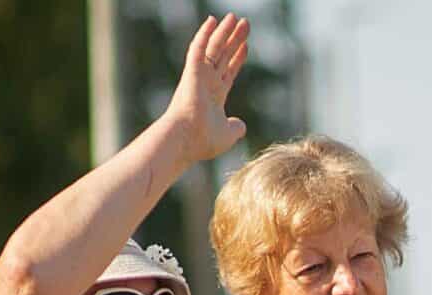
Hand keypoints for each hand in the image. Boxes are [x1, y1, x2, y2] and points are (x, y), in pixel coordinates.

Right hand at [162, 14, 250, 163]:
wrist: (186, 139)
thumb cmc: (203, 140)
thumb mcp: (227, 135)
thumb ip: (235, 128)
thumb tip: (240, 126)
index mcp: (215, 95)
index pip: (228, 71)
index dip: (237, 58)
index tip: (245, 45)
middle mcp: (207, 82)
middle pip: (224, 55)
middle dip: (235, 39)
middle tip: (245, 23)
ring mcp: (199, 75)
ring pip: (214, 47)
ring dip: (225, 32)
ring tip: (235, 17)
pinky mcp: (192, 71)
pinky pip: (199, 47)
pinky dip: (205, 34)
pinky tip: (213, 20)